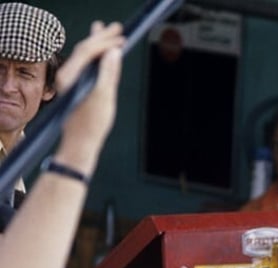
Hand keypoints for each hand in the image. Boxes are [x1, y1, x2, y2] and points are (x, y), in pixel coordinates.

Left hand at [54, 22, 124, 171]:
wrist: (80, 141)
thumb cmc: (91, 124)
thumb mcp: (104, 97)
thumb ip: (108, 72)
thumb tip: (114, 52)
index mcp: (71, 76)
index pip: (88, 50)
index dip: (105, 41)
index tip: (121, 37)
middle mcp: (67, 75)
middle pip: (84, 49)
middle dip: (101, 37)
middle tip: (116, 27)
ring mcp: (70, 80)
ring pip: (83, 55)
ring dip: (96, 43)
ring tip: (104, 30)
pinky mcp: (75, 85)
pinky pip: (84, 64)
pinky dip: (94, 55)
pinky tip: (100, 53)